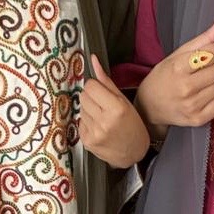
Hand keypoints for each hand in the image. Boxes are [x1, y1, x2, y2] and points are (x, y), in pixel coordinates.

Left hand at [79, 55, 151, 169]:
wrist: (133, 153)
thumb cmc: (132, 125)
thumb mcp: (124, 101)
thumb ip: (106, 81)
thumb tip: (93, 60)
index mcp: (116, 109)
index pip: (90, 85)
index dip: (95, 86)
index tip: (102, 92)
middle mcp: (103, 122)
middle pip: (83, 96)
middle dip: (91, 97)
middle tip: (103, 106)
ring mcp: (94, 133)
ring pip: (81, 108)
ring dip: (89, 110)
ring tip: (102, 118)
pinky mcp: (87, 142)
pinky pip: (80, 122)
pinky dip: (87, 122)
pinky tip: (98, 128)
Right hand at [135, 15, 213, 138]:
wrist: (149, 107)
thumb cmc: (165, 77)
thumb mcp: (178, 55)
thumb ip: (203, 38)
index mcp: (178, 67)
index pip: (213, 53)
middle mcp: (186, 88)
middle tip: (209, 67)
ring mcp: (192, 106)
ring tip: (205, 82)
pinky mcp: (197, 119)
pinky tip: (206, 95)